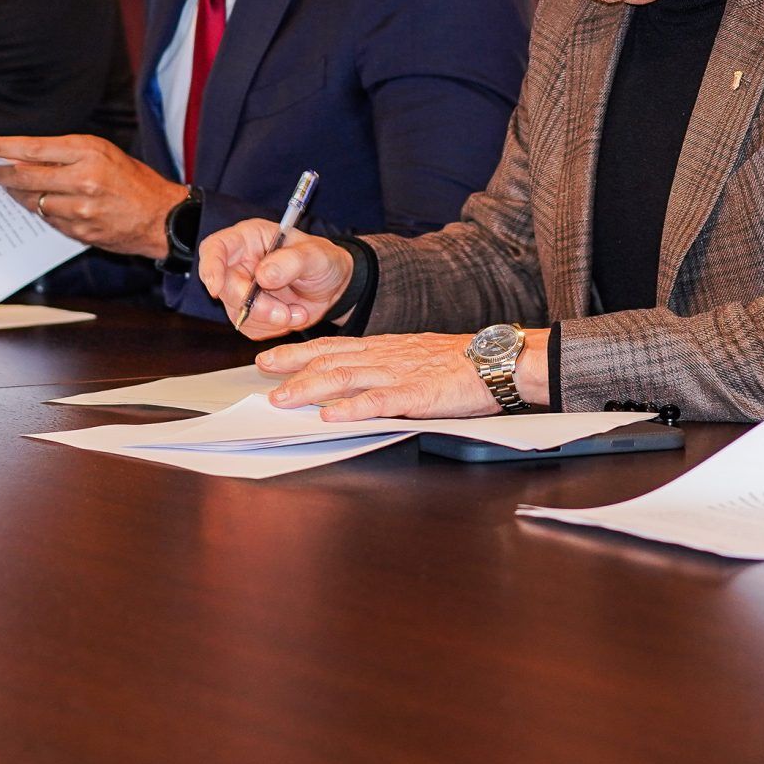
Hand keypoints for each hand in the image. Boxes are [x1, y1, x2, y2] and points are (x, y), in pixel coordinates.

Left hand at [0, 134, 184, 257]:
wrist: (161, 217)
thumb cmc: (132, 180)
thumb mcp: (102, 153)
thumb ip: (64, 154)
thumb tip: (23, 157)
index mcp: (89, 152)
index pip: (32, 148)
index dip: (1, 147)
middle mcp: (83, 179)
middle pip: (24, 177)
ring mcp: (80, 208)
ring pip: (32, 200)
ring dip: (15, 194)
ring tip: (5, 187)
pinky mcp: (79, 231)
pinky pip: (47, 219)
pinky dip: (39, 209)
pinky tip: (35, 203)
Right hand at [197, 218, 354, 335]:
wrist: (334, 286)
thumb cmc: (323, 261)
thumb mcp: (315, 256)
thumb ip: (291, 262)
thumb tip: (263, 275)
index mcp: (250, 239)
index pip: (215, 248)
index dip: (210, 267)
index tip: (216, 288)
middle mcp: (241, 263)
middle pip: (223, 287)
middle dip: (253, 305)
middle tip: (282, 313)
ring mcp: (243, 289)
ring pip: (236, 312)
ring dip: (268, 320)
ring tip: (297, 312)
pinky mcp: (251, 312)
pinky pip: (250, 327)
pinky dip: (273, 328)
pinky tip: (293, 316)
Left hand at [257, 331, 550, 420]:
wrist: (500, 361)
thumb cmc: (463, 362)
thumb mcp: (417, 356)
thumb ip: (387, 365)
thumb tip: (356, 380)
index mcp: (387, 347)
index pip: (334, 347)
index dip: (299, 352)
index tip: (270, 358)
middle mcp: (387, 356)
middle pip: (331, 359)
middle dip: (293, 367)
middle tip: (263, 375)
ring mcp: (400, 375)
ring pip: (346, 378)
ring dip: (310, 388)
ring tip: (283, 399)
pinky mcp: (418, 396)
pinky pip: (380, 402)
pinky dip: (353, 409)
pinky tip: (333, 416)